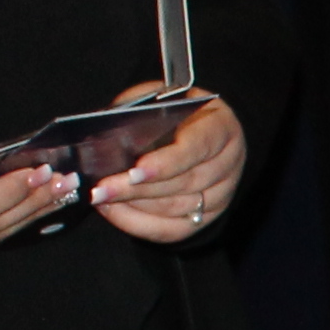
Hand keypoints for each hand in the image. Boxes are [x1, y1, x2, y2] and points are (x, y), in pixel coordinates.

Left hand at [91, 86, 243, 244]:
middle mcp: (228, 164)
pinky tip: (114, 211)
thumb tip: (108, 139)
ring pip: (175, 208)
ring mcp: (221, 195)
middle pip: (183, 183)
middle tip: (101, 189)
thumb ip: (139, 113)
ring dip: (134, 205)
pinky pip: (172, 230)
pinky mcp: (206, 217)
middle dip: (137, 189)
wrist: (196, 129)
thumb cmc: (173, 112)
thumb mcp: (159, 99)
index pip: (198, 147)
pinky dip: (138, 224)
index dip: (167, 162)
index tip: (135, 171)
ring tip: (101, 198)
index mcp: (221, 127)